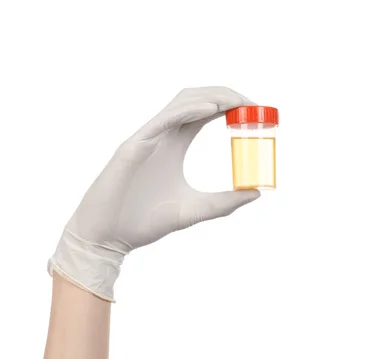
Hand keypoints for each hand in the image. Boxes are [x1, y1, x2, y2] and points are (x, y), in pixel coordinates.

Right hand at [48, 87, 259, 300]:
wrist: (108, 239)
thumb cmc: (143, 223)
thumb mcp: (194, 210)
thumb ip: (223, 203)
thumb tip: (256, 193)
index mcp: (174, 145)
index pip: (204, 113)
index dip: (229, 105)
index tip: (256, 110)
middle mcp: (161, 136)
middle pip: (194, 100)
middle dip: (224, 94)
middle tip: (253, 104)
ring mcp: (146, 139)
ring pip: (180, 103)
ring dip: (209, 97)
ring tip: (237, 102)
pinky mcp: (132, 148)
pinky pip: (162, 120)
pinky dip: (187, 111)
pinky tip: (211, 110)